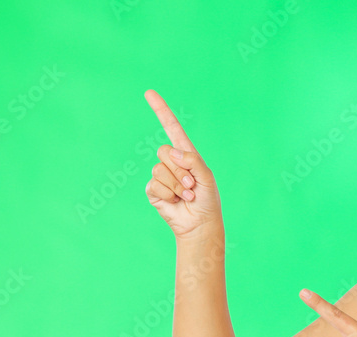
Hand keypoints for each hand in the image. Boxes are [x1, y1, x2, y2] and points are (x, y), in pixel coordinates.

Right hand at [144, 89, 222, 239]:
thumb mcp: (206, 177)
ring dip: (176, 184)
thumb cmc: (207, 200)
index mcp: (186, 154)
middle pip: (164, 151)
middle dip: (180, 170)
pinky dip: (168, 194)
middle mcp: (172, 162)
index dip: (161, 110)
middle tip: (192, 185)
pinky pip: (154, 184)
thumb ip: (192, 161)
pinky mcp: (153, 190)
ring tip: (187, 195)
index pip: (172, 128)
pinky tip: (175, 201)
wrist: (199, 224)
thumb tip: (171, 152)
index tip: (149, 93)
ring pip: (159, 169)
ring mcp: (161, 176)